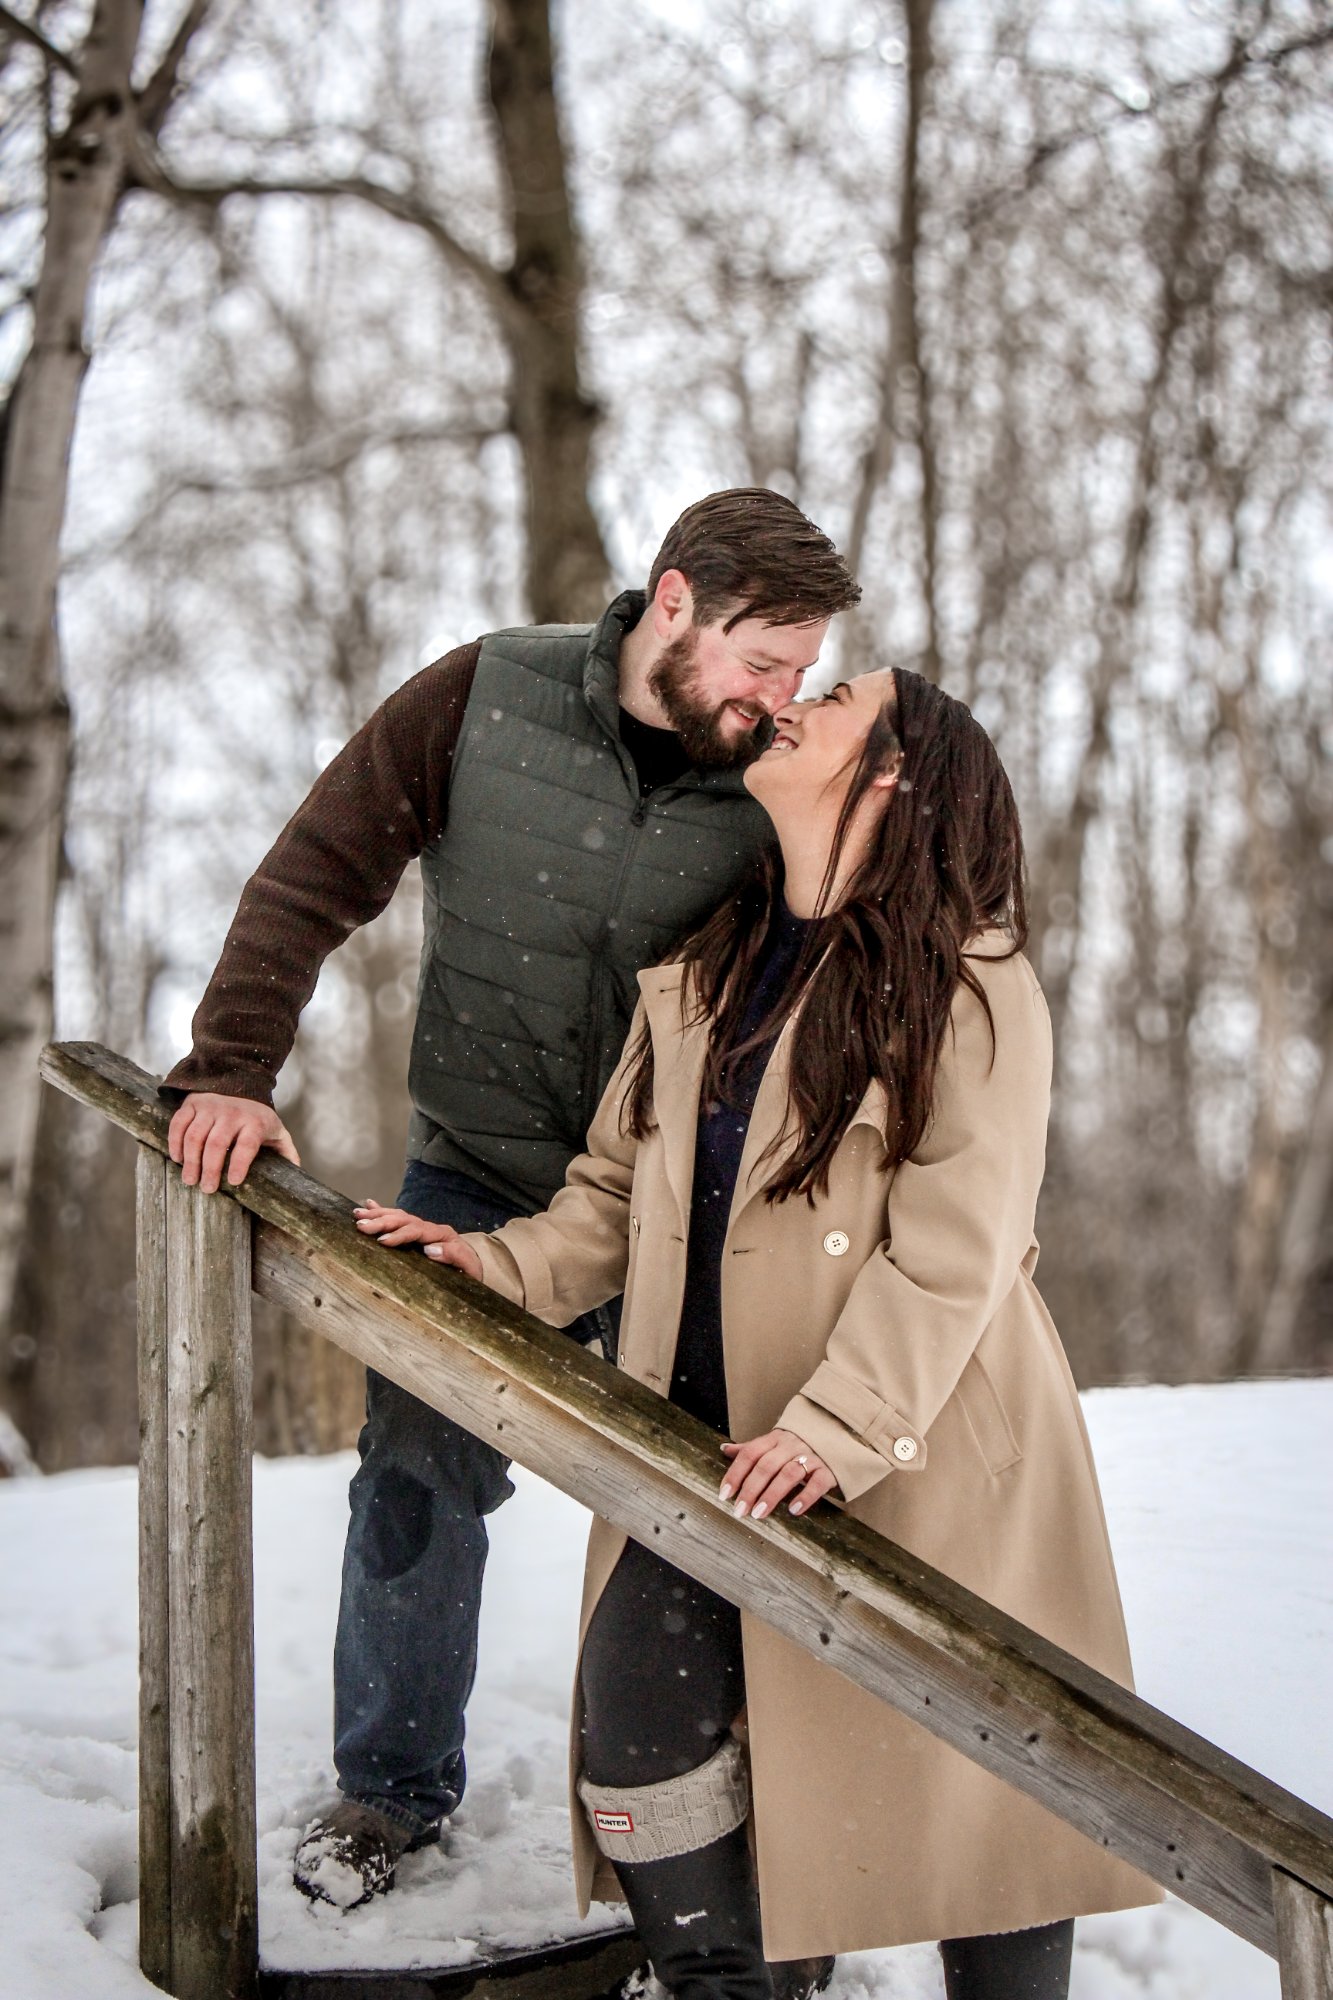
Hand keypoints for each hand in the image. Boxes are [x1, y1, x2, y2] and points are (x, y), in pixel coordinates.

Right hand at [169, 1092, 300, 1192]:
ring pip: (195, 1135)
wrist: (239, 1081)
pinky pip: (179, 1124)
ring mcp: (210, 1107)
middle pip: (217, 1143)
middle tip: (207, 1189)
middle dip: (210, 1169)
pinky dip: (175, 1142)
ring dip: (191, 1160)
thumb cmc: (258, 1117)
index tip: (233, 1181)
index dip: (239, 1163)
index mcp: (255, 1122)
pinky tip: (178, 1159)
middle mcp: (231, 1113)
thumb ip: (286, 1152)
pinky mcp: (192, 1104)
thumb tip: (297, 1174)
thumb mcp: (277, 1131)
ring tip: (190, 1180)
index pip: (247, 1144)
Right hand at [353, 1200, 483, 1281]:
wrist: (476, 1263)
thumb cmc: (471, 1269)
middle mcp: (430, 1228)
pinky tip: (369, 1204)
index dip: (399, 1235)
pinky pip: (397, 1218)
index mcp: (441, 1235)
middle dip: (381, 1221)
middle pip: (403, 1219)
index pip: (416, 1231)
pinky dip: (383, 1210)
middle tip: (361, 1225)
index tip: (382, 1240)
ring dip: (377, 1214)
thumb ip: (454, 1256)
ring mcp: (422, 1228)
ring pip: (398, 1216)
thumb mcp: (469, 1266)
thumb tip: (431, 1249)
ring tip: (357, 1214)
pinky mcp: (416, 1231)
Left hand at [719, 1428, 836, 1520]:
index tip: (724, 1495)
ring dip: (772, 1495)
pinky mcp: (829, 1470)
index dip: (735, 1474)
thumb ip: (751, 1448)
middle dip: (750, 1489)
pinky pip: (817, 1483)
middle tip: (740, 1511)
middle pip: (767, 1465)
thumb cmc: (799, 1444)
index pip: (750, 1453)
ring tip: (759, 1514)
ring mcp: (812, 1457)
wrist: (839, 1433)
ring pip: (789, 1474)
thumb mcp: (775, 1442)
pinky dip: (805, 1496)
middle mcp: (791, 1445)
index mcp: (775, 1439)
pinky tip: (794, 1510)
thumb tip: (723, 1450)